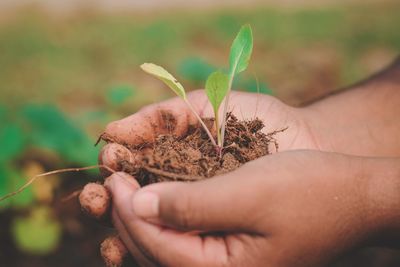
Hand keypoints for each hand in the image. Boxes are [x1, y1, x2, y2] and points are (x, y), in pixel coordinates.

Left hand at [104, 150, 398, 266]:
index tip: (113, 176)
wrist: (352, 194)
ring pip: (166, 246)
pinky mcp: (231, 248)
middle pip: (155, 250)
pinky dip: (165, 216)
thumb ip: (191, 206)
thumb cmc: (308, 191)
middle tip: (112, 179)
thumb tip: (139, 205)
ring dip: (141, 217)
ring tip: (124, 188)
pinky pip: (185, 238)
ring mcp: (227, 263)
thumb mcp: (248, 194)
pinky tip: (156, 197)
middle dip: (127, 216)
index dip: (129, 210)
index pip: (156, 245)